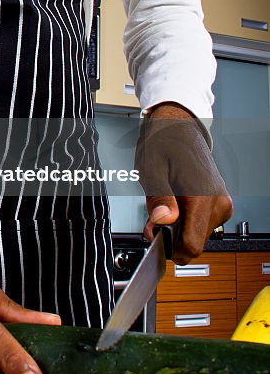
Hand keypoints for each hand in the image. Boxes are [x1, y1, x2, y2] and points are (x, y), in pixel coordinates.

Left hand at [136, 103, 232, 261]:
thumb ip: (158, 200)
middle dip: (171, 236)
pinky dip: (186, 220)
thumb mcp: (152, 170)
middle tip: (154, 216)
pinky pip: (202, 224)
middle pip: (194, 242)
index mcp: (202, 196)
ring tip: (166, 204)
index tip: (155, 236)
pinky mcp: (220, 203)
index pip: (192, 245)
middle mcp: (218, 202)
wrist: (179, 126)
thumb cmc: (164, 142)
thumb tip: (163, 221)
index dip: (169, 247)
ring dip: (178, 227)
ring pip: (198, 235)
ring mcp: (222, 203)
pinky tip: (177, 203)